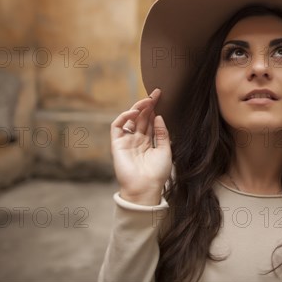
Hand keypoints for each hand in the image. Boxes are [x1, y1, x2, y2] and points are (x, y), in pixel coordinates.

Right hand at [110, 88, 171, 205]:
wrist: (146, 188)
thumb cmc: (157, 173)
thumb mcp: (165, 150)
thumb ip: (161, 133)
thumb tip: (158, 116)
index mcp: (148, 142)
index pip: (150, 121)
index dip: (154, 108)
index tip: (160, 95)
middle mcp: (136, 140)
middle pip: (141, 118)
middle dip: (147, 104)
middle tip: (155, 93)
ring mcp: (126, 141)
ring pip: (130, 119)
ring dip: (137, 108)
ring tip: (147, 101)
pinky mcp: (117, 144)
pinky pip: (117, 126)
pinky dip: (124, 117)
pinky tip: (134, 112)